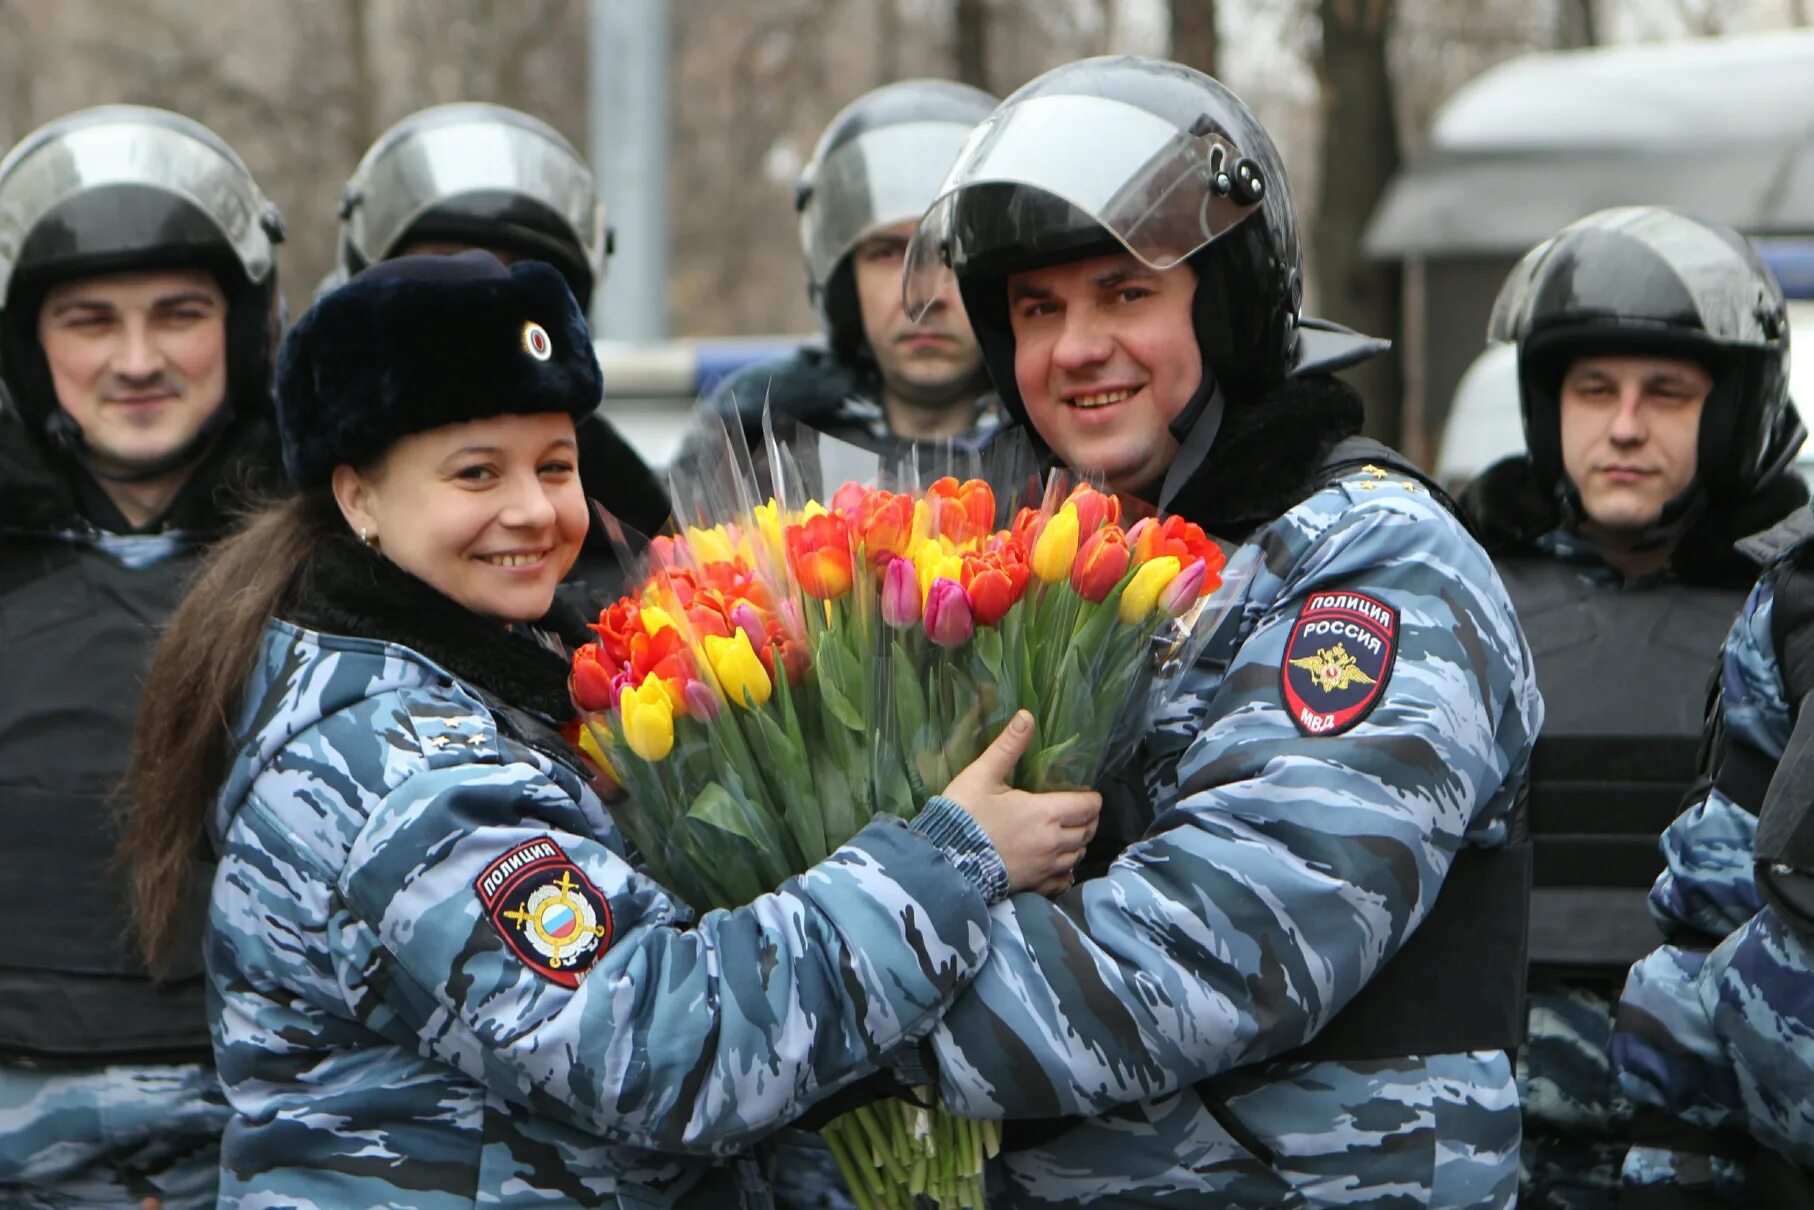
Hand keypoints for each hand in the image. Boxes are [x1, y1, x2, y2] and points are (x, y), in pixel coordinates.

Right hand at [943, 711, 1100, 895]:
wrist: (945, 860)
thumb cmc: (964, 815)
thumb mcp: (983, 775)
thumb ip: (1008, 746)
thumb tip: (1026, 716)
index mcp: (1046, 813)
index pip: (1087, 806)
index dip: (1091, 798)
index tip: (1085, 794)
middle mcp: (1053, 842)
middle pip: (1087, 831)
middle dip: (1087, 820)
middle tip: (1078, 811)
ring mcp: (1045, 867)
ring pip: (1077, 855)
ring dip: (1077, 843)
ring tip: (1067, 833)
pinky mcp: (1034, 885)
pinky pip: (1063, 881)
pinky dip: (1066, 871)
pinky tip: (1057, 864)